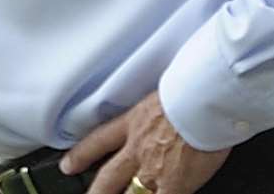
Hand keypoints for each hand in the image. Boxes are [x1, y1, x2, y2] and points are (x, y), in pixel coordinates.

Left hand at [60, 91, 231, 193]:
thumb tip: (164, 115)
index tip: (68, 166)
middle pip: (106, 178)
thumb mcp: (165, 94)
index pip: (98, 141)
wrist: (205, 99)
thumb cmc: (194, 89)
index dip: (80, 156)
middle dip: (96, 193)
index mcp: (134, 122)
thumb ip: (158, 112)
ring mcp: (153, 170)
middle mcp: (138, 148)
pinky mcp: (173, 186)